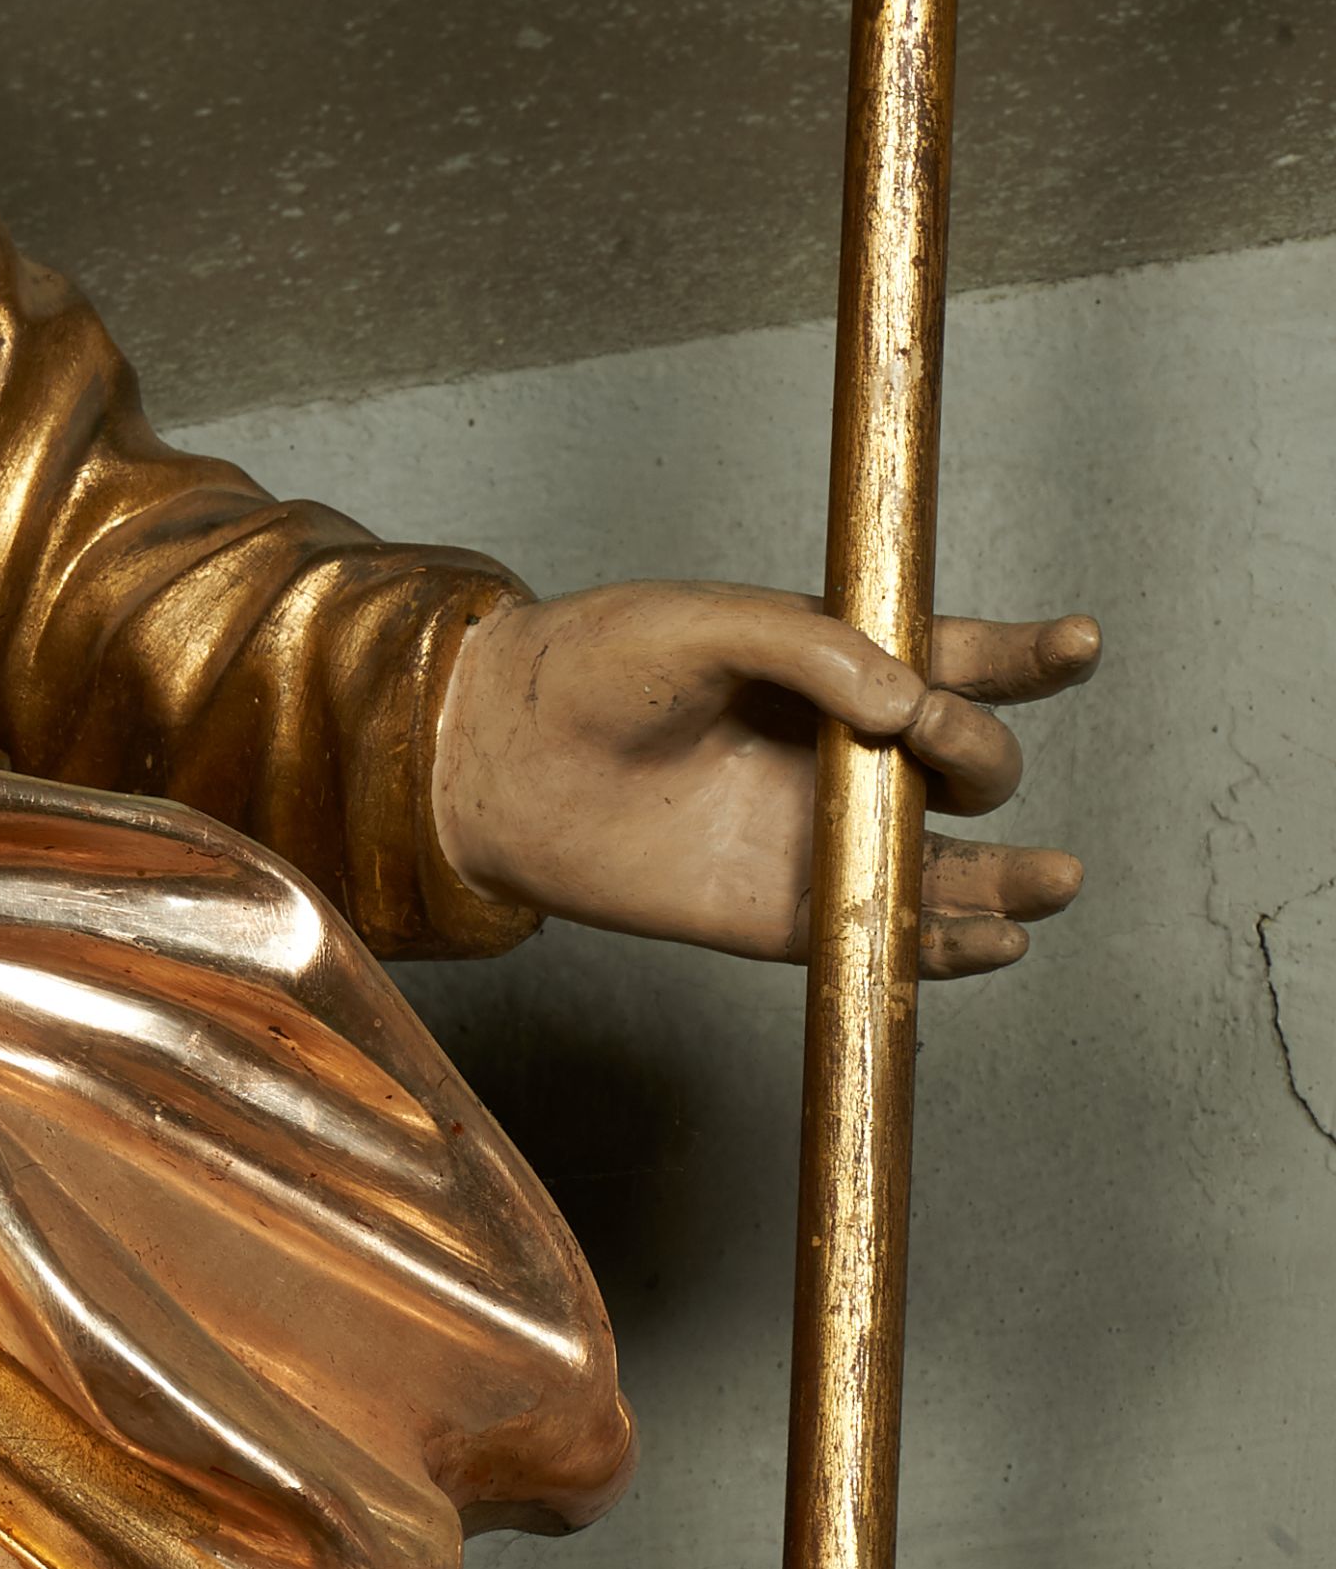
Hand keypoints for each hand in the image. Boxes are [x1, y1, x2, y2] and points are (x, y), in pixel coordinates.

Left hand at [432, 580, 1098, 977]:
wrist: (491, 758)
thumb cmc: (583, 668)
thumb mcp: (700, 622)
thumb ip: (809, 648)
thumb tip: (906, 703)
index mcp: (832, 668)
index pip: (957, 660)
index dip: (1028, 656)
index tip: (1077, 647)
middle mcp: (838, 755)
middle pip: (962, 764)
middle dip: (978, 756)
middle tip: (924, 738)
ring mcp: (813, 837)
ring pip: (945, 866)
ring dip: (1010, 879)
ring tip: (1052, 880)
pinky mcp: (777, 915)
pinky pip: (880, 937)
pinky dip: (945, 947)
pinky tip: (995, 940)